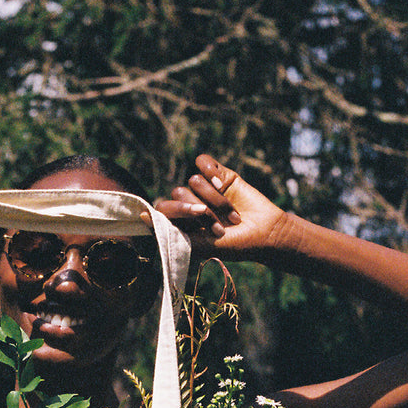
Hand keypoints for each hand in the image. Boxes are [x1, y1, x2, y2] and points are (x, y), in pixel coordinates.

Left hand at [154, 154, 293, 261]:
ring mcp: (204, 188)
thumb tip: (142, 215)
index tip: (196, 218)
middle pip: (178, 193)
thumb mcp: (202, 246)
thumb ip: (172, 232)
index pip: (164, 208)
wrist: (265, 233)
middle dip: (200, 211)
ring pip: (194, 180)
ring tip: (230, 215)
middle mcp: (190, 203)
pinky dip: (211, 170)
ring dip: (214, 198)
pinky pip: (202, 161)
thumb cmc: (234, 245)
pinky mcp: (219, 174)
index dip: (177, 211)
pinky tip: (222, 183)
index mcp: (182, 221)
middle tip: (219, 227)